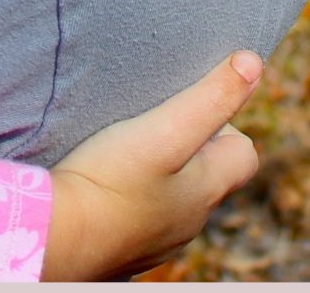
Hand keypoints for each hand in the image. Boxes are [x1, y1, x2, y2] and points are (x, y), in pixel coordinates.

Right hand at [41, 51, 263, 281]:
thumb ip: (210, 98)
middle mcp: (189, 221)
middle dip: (188, 146)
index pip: (244, 155)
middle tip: (149, 124)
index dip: (224, 126)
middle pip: (207, 175)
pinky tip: (102, 182)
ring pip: (172, 197)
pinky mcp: (123, 247)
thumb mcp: (166, 129)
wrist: (56, 236)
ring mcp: (156, 238)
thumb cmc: (111, 179)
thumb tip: (253, 62)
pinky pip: (139, 215)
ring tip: (122, 151)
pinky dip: (129, 196)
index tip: (185, 110)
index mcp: (207, 191)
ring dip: (157, 172)